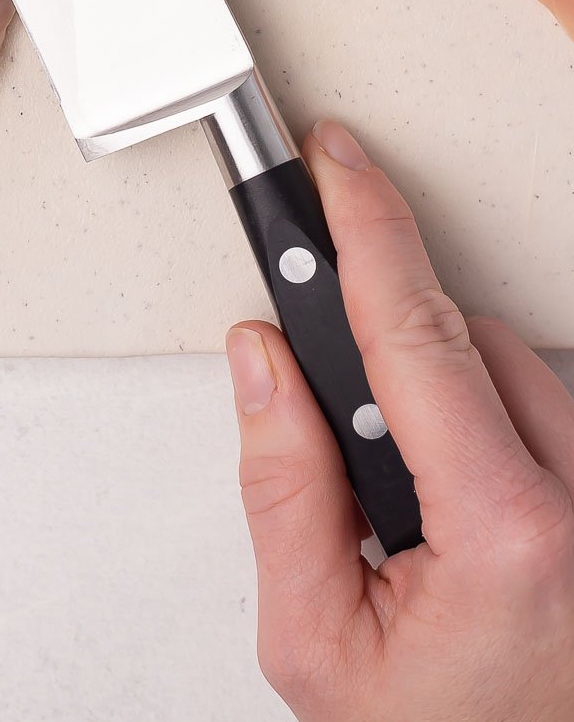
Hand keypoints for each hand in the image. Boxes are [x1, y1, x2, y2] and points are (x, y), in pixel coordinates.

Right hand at [227, 119, 573, 721]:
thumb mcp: (316, 642)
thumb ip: (281, 489)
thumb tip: (263, 362)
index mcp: (508, 537)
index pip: (416, 335)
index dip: (366, 229)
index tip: (335, 164)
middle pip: (470, 342)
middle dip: (388, 356)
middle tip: (351, 443)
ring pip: (519, 371)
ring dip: (448, 399)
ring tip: (415, 513)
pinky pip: (555, 417)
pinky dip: (497, 428)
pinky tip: (466, 505)